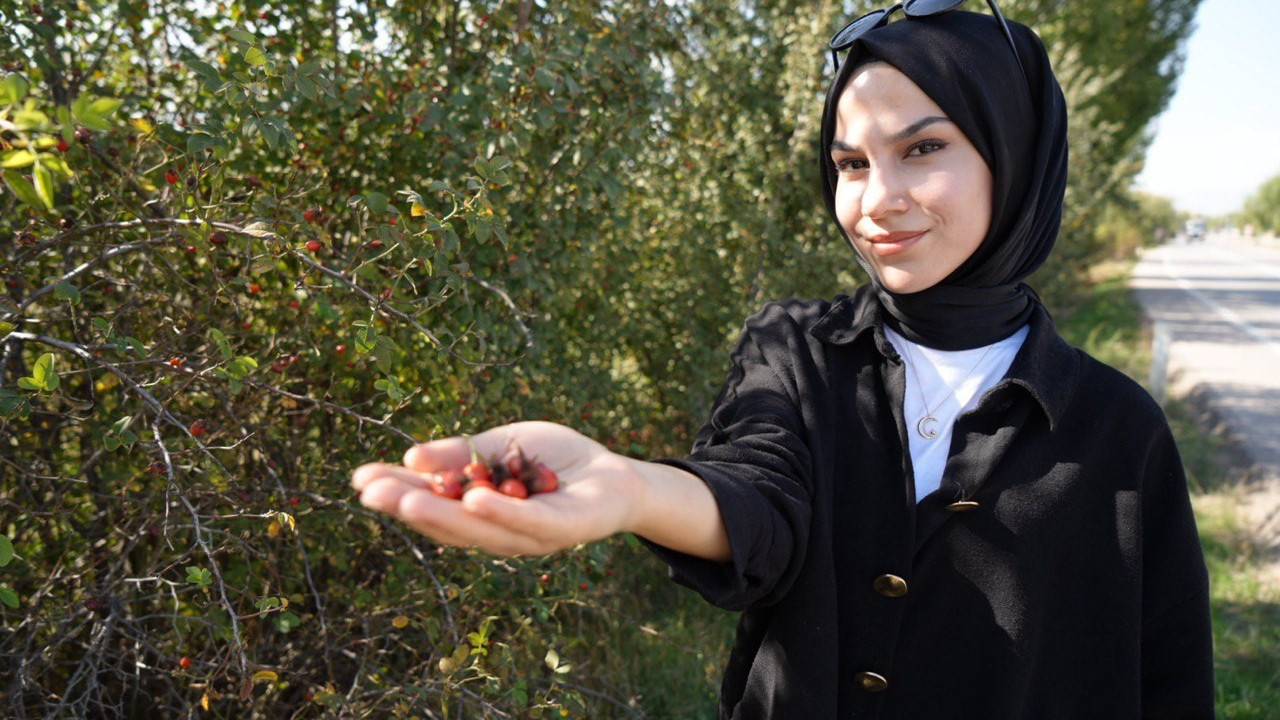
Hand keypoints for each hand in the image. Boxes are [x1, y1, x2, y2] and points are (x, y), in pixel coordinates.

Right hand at [351, 421, 642, 555]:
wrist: (616, 475)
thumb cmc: (553, 463)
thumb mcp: (498, 448)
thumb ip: (460, 454)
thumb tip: (411, 457)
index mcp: (479, 514)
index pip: (431, 505)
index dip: (395, 493)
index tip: (359, 478)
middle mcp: (499, 533)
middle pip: (449, 524)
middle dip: (408, 507)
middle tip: (371, 493)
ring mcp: (533, 536)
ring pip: (484, 530)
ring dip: (445, 516)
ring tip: (408, 500)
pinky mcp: (568, 528)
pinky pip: (532, 523)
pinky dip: (502, 513)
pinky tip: (475, 499)